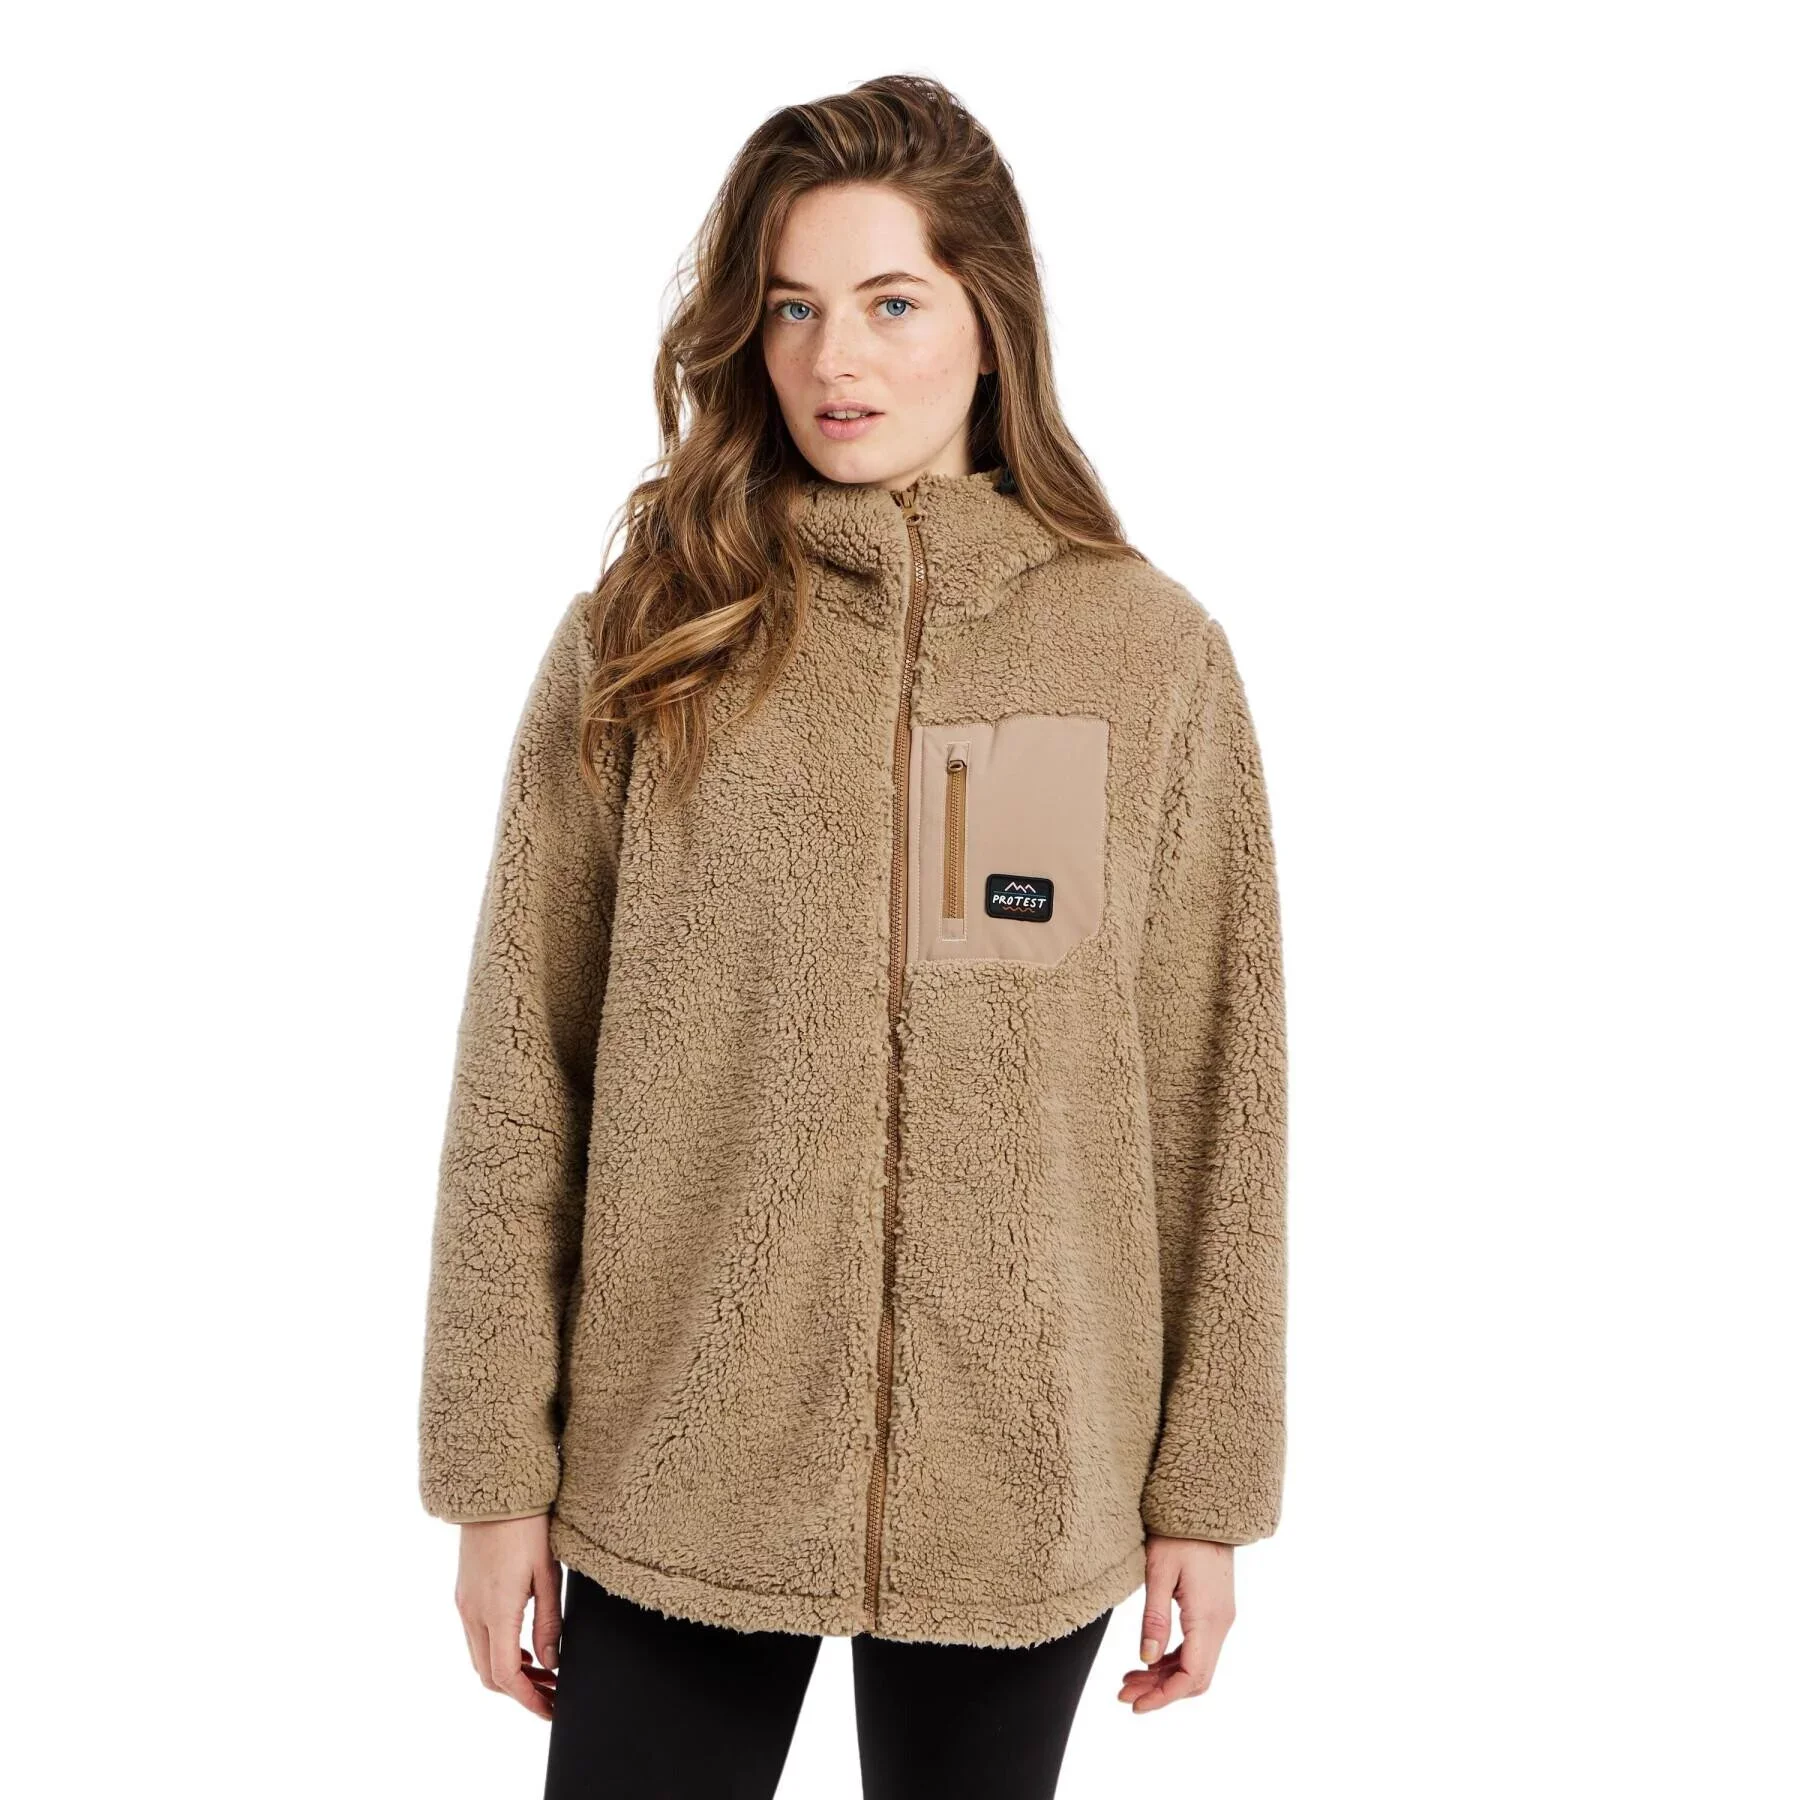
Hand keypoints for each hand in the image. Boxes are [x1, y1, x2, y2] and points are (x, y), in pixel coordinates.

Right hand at [453, 1514, 562, 1719]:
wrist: (494, 1489)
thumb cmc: (527, 1525)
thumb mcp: (548, 1574)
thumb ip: (549, 1623)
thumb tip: (551, 1663)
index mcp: (496, 1610)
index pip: (507, 1675)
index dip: (529, 1699)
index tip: (551, 1709)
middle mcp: (473, 1611)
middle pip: (489, 1675)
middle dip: (520, 1692)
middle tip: (552, 1694)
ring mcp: (464, 1602)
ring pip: (480, 1658)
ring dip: (509, 1673)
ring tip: (543, 1673)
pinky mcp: (464, 1592)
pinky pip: (476, 1637)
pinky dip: (498, 1652)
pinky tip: (522, 1647)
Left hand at [1117, 1533, 1235, 1712]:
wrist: (1207, 1507)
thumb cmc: (1180, 1533)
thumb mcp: (1160, 1572)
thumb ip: (1154, 1618)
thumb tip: (1145, 1660)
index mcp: (1208, 1619)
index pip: (1191, 1676)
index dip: (1164, 1697)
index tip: (1136, 1705)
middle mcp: (1220, 1624)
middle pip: (1194, 1677)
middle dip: (1160, 1691)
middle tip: (1124, 1693)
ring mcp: (1220, 1618)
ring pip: (1195, 1664)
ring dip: (1164, 1677)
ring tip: (1128, 1679)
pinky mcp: (1214, 1611)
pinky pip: (1196, 1648)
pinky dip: (1172, 1660)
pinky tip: (1148, 1660)